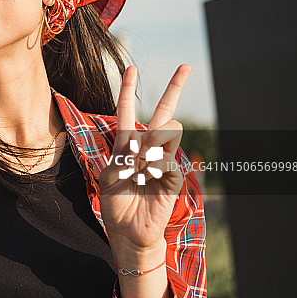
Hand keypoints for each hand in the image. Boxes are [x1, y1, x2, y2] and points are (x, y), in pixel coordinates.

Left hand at [98, 64, 190, 252]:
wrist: (128, 231)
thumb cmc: (117, 203)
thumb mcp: (111, 174)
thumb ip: (125, 153)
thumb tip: (146, 139)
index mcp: (127, 144)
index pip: (127, 111)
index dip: (128, 90)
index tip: (130, 68)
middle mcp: (148, 148)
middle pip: (163, 112)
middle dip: (174, 88)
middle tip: (185, 66)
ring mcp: (164, 160)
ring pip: (166, 132)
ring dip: (151, 143)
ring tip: (139, 166)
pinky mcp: (175, 176)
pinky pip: (169, 160)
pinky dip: (156, 168)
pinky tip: (149, 180)